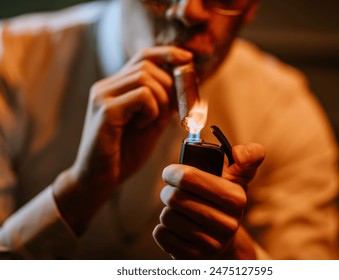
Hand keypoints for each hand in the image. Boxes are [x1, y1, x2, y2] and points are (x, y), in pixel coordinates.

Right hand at [53, 47, 192, 233]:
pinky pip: (142, 96)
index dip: (167, 53)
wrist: (100, 178)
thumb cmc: (125, 152)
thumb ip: (164, 103)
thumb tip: (184, 85)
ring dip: (160, 101)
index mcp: (116, 86)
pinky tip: (142, 126)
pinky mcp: (105, 110)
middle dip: (170, 85)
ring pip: (146, 78)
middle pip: (147, 65)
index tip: (187, 59)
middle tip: (174, 109)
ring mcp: (102, 96)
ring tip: (150, 122)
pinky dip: (151, 111)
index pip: (143, 56)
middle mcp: (106, 86)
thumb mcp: (152, 123)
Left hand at [153, 143, 264, 258]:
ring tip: (178, 211)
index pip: (188, 178)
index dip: (174, 172)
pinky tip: (176, 228)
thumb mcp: (239, 177)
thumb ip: (250, 155)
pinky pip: (161, 235)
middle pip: (175, 197)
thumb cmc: (225, 201)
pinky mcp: (193, 258)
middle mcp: (227, 224)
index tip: (171, 172)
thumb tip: (240, 155)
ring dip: (167, 210)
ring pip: (167, 216)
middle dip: (169, 191)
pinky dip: (163, 229)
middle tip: (173, 191)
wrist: (224, 240)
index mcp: (236, 198)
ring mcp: (210, 244)